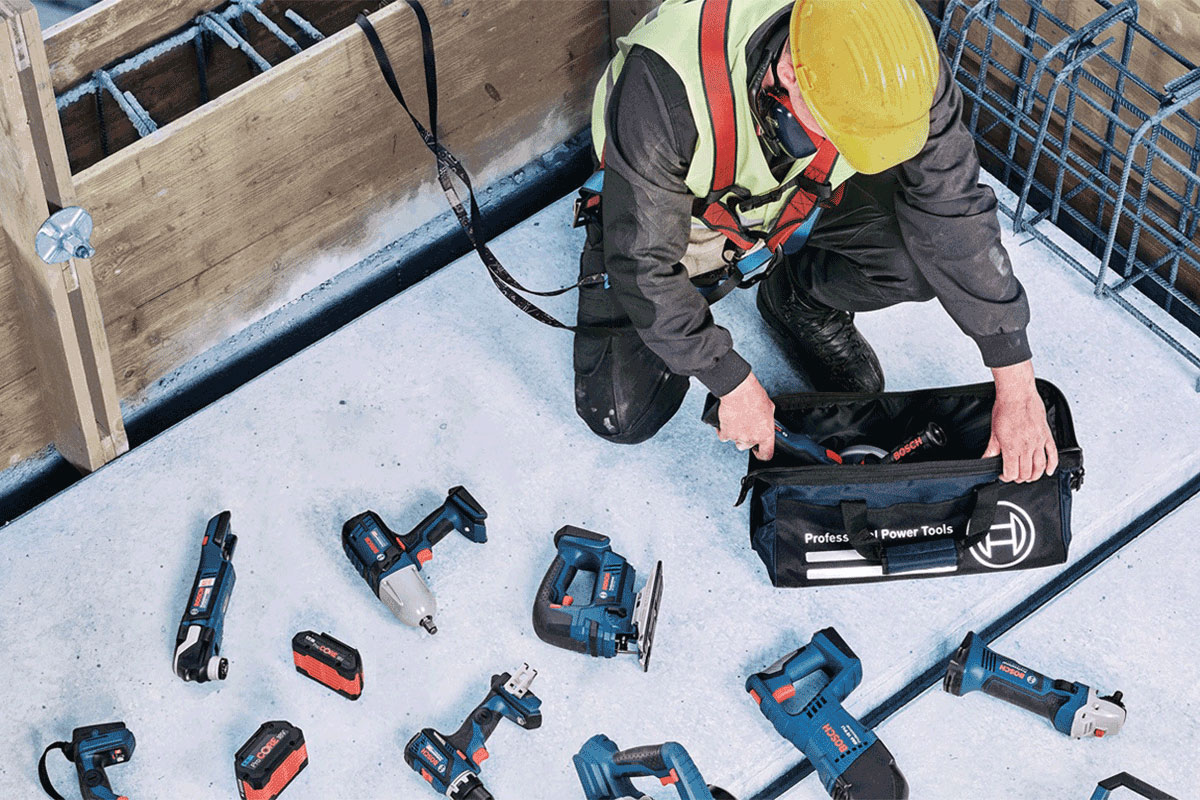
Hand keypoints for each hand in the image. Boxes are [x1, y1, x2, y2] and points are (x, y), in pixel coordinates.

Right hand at [717, 372, 775, 459]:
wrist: (738, 390)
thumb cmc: (754, 395)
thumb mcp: (769, 407)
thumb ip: (768, 419)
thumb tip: (766, 420)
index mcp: (766, 434)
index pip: (766, 454)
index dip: (761, 453)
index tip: (758, 450)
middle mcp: (752, 438)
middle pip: (748, 446)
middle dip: (746, 438)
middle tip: (745, 426)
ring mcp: (738, 437)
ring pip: (735, 441)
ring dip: (735, 434)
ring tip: (736, 420)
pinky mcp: (726, 433)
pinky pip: (723, 437)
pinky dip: (723, 430)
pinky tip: (726, 421)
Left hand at [983, 361, 1058, 481]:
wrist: (1017, 394)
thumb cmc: (1005, 409)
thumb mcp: (994, 432)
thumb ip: (991, 449)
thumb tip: (985, 460)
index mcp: (1012, 447)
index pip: (1011, 472)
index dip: (1006, 478)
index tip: (1003, 475)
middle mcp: (1027, 446)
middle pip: (1026, 473)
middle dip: (1019, 478)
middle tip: (1014, 476)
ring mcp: (1038, 442)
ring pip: (1040, 467)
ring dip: (1034, 475)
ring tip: (1029, 477)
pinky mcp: (1047, 436)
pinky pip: (1053, 454)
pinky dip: (1052, 465)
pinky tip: (1049, 471)